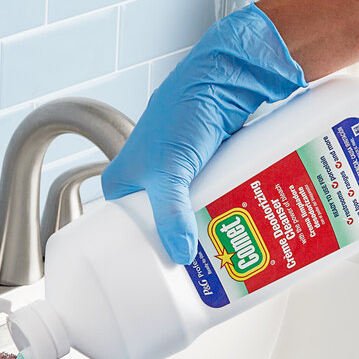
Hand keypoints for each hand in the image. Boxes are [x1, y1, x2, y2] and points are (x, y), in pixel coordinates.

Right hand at [101, 3, 305, 264]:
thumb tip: (181, 253)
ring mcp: (181, 179)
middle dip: (181, 248)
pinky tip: (234, 231)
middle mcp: (150, 183)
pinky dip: (220, 216)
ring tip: (222, 256)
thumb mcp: (169, 169)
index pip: (126, 234)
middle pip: (163, 230)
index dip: (145, 257)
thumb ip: (171, 212)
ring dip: (205, 233)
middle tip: (200, 273)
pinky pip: (211, 204)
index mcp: (124, 184)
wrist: (225, 77)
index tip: (164, 281)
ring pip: (190, 218)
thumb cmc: (183, 110)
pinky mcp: (206, 174)